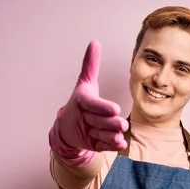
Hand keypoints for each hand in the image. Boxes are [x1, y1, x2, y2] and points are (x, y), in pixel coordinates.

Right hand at [49, 40, 128, 166]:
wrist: (67, 128)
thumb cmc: (80, 103)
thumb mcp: (85, 83)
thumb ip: (90, 65)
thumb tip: (94, 43)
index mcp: (82, 101)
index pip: (91, 104)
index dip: (102, 107)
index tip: (115, 109)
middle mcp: (83, 117)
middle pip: (98, 120)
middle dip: (110, 123)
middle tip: (122, 124)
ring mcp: (87, 131)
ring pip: (100, 134)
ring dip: (111, 135)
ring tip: (121, 133)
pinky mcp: (92, 143)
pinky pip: (101, 145)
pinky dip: (111, 145)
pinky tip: (121, 143)